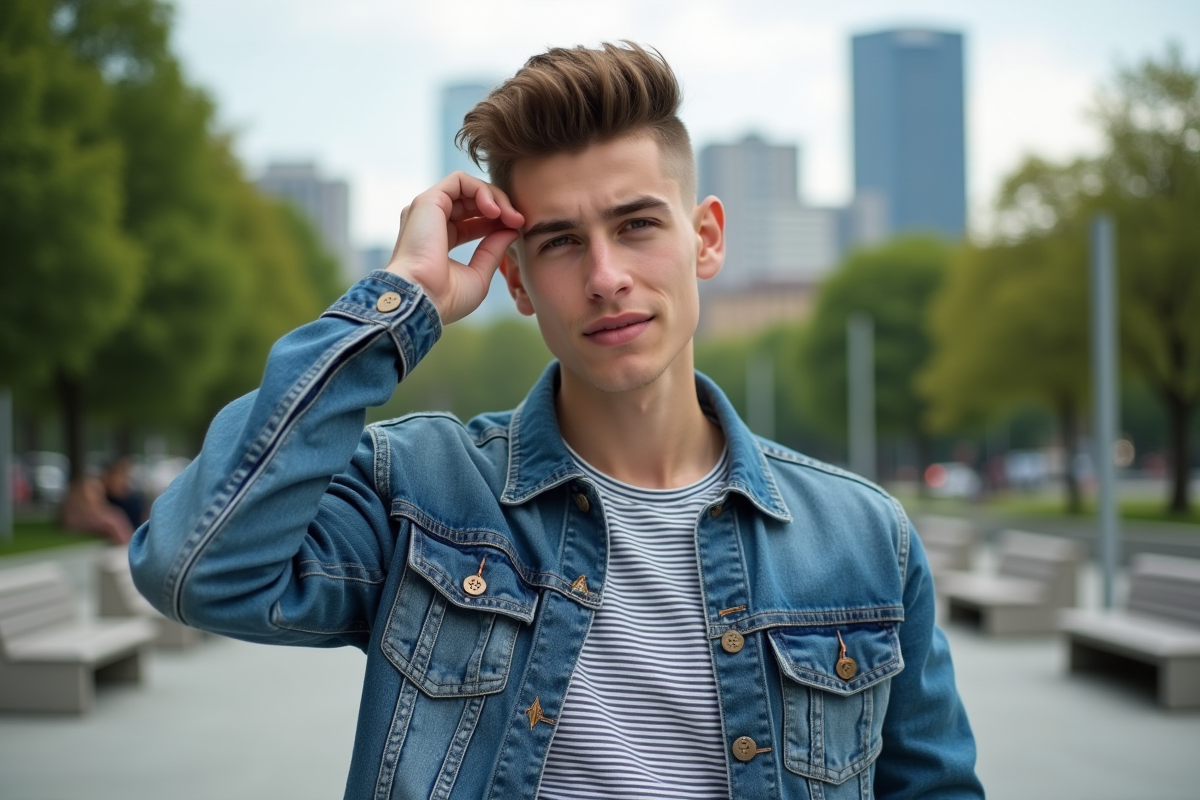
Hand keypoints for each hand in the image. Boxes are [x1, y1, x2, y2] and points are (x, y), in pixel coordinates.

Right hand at [385, 172, 523, 324]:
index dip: (497, 222)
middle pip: (471, 201)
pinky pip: (460, 180)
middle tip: (518, 221)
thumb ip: (493, 250)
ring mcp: (428, 210)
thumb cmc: (446, 298)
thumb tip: (512, 229)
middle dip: (500, 207)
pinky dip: (481, 189)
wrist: (422, 300)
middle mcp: (431, 222)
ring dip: (494, 197)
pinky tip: (494, 210)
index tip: (516, 230)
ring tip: (509, 216)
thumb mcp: (478, 274)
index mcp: (439, 241)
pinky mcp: (428, 200)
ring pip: (468, 187)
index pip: (472, 221)